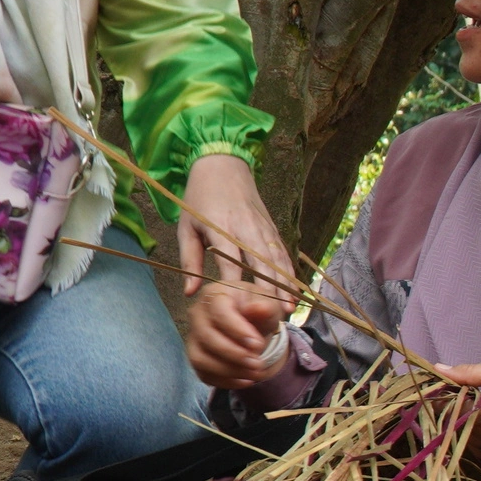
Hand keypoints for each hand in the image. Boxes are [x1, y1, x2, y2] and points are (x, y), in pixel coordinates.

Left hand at [177, 153, 295, 306]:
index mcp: (220, 228)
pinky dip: (291, 273)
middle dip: (270, 289)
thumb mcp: (185, 227)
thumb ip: (189, 260)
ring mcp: (263, 228)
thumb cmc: (199, 199)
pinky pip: (284, 254)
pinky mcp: (272, 228)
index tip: (240, 308)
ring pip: (278, 260)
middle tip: (275, 314)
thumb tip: (190, 292)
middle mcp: (246, 228)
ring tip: (289, 308)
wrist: (222, 165)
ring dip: (285, 284)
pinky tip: (295, 291)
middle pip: (262, 263)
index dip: (236, 284)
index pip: (230, 261)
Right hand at [186, 277, 287, 389]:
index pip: (219, 312)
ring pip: (200, 358)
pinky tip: (245, 381)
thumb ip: (265, 307)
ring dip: (228, 371)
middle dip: (234, 354)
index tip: (257, 344)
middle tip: (258, 364)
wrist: (254, 324)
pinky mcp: (196, 355)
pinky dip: (224, 381)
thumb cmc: (260, 310)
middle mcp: (198, 313)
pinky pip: (202, 372)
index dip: (237, 330)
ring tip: (255, 374)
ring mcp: (193, 336)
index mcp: (216, 294)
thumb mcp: (270, 304)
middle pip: (207, 337)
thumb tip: (258, 308)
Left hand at [436, 361, 480, 463]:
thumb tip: (440, 370)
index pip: (460, 411)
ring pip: (472, 441)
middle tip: (452, 401)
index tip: (438, 395)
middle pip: (464, 427)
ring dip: (466, 428)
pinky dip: (479, 440)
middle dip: (454, 414)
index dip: (444, 403)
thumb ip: (473, 374)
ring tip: (472, 412)